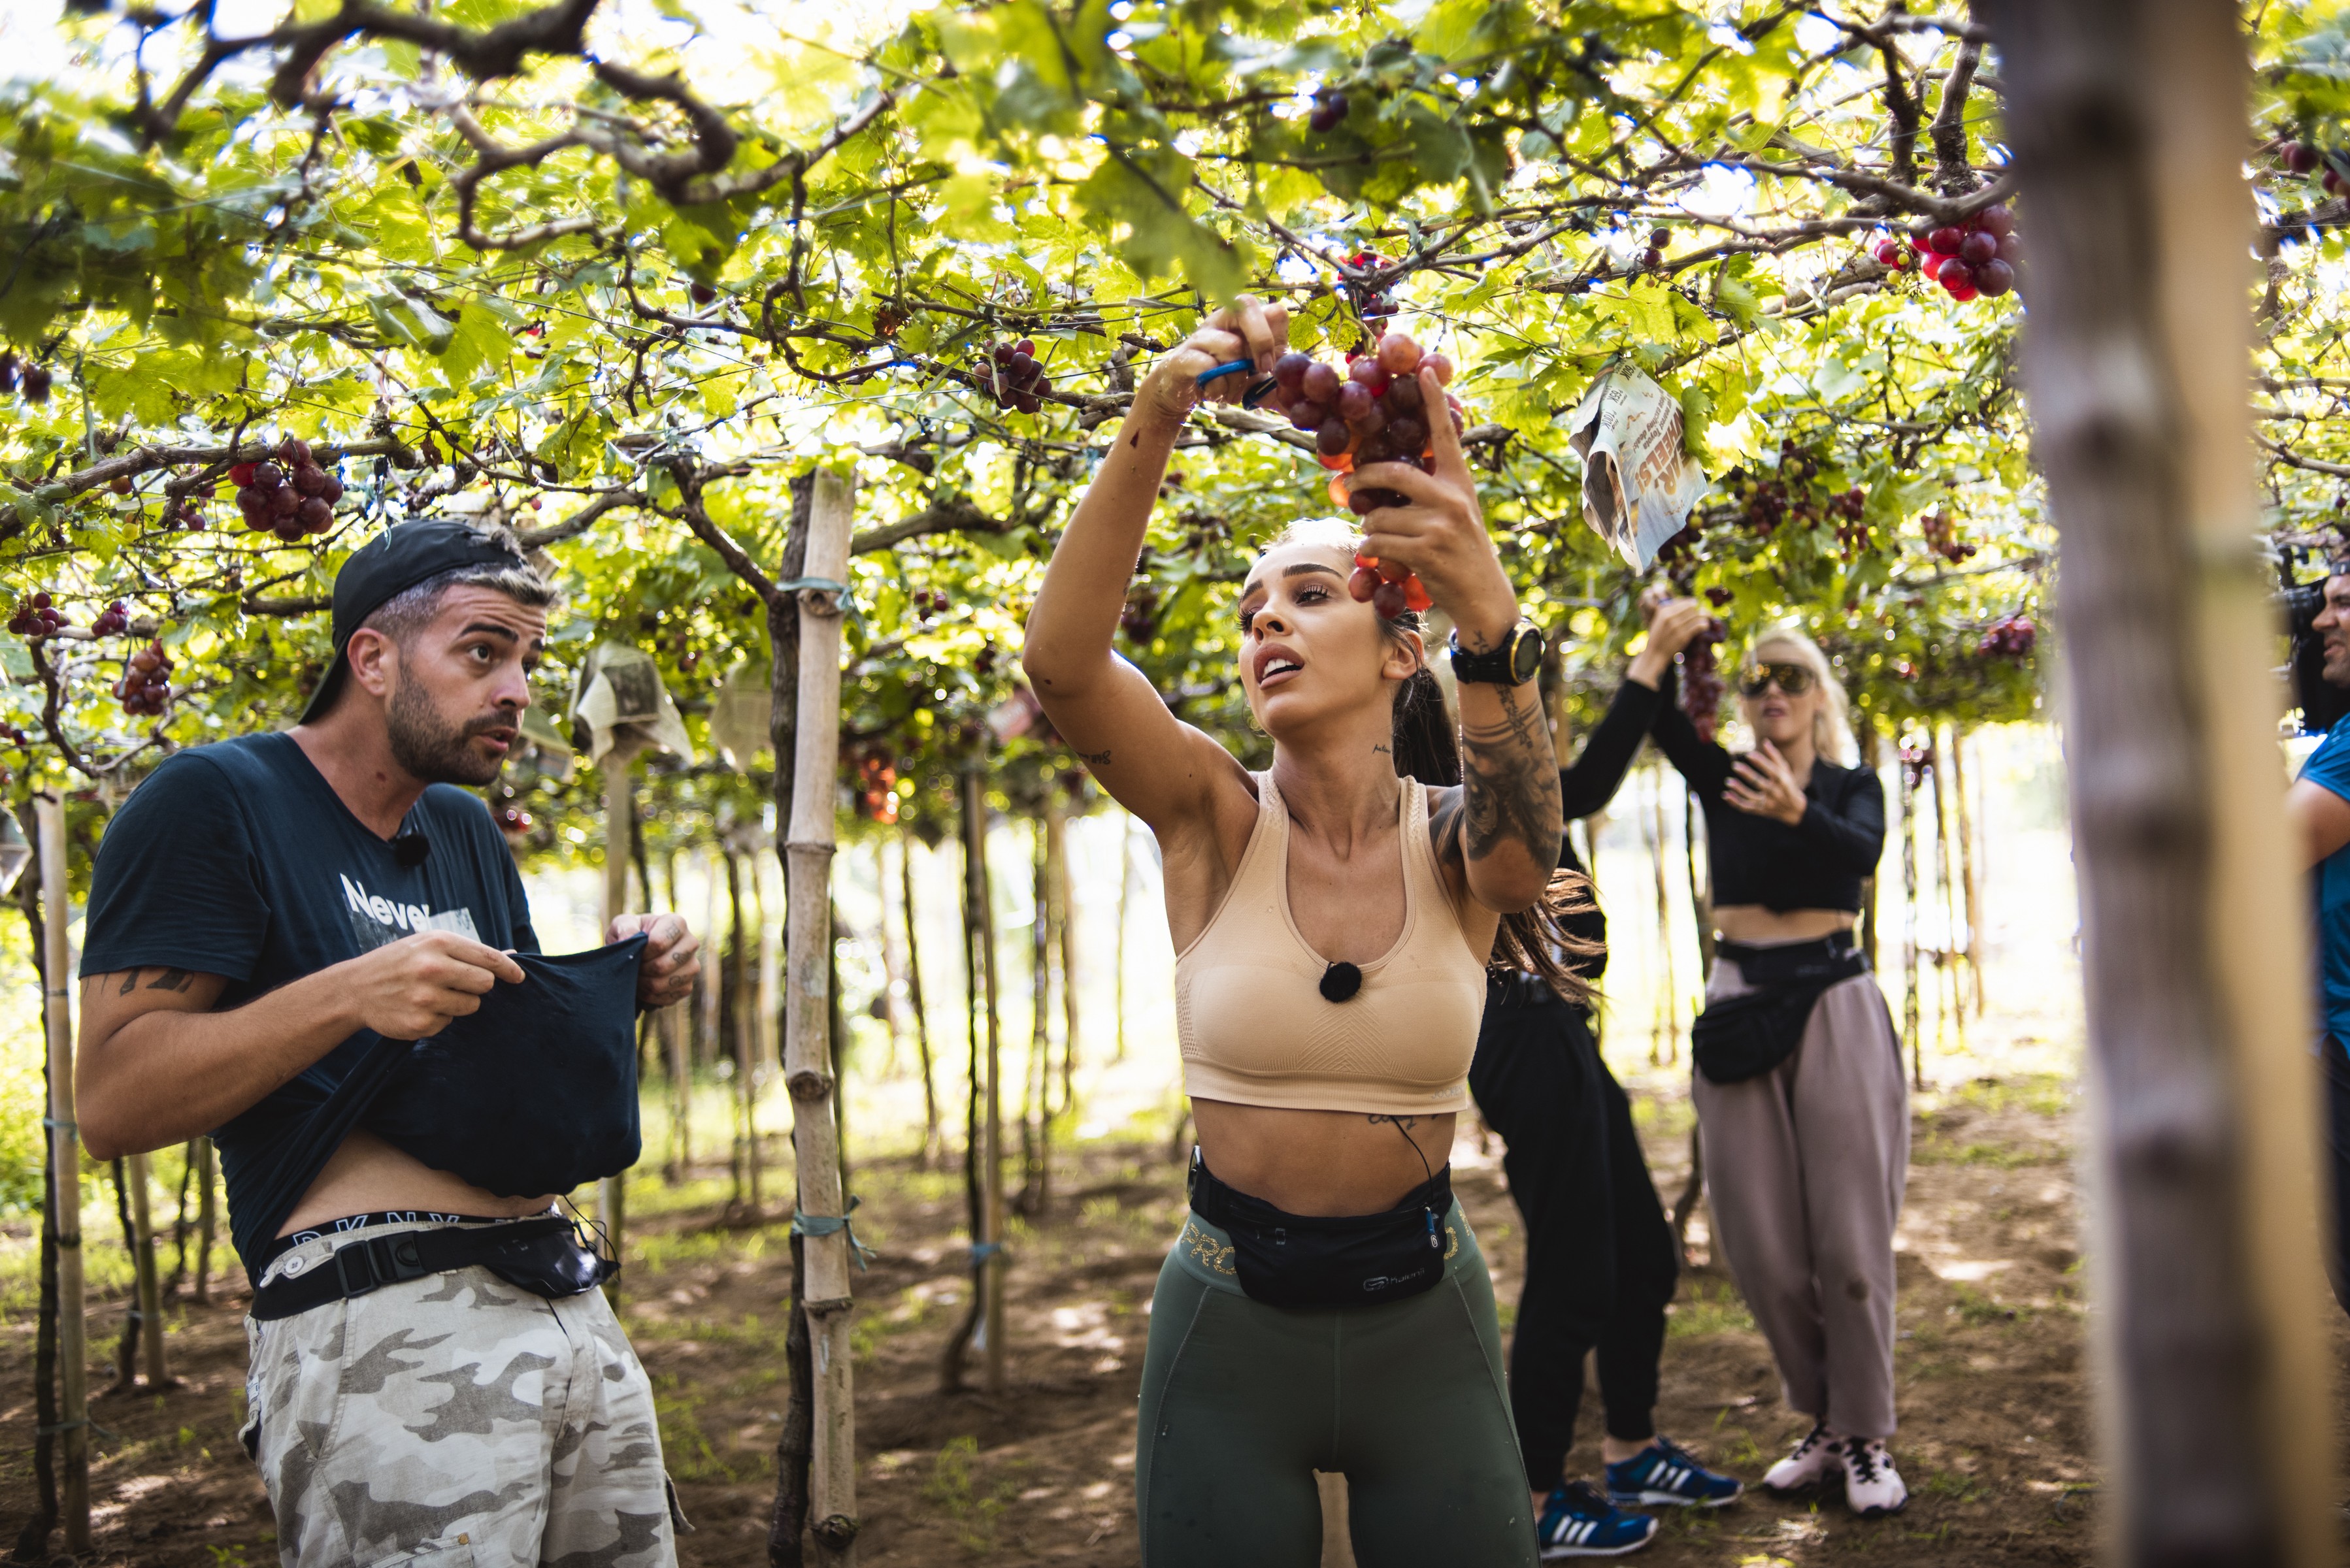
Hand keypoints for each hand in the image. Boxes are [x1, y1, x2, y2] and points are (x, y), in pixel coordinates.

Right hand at [342, 931, 526, 1040]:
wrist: (355, 988)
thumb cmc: (399, 962)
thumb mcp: (429, 944)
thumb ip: (469, 951)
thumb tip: (513, 955)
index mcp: (439, 943)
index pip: (490, 959)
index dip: (510, 970)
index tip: (519, 977)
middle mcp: (433, 969)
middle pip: (486, 984)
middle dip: (478, 985)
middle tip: (456, 983)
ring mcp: (426, 998)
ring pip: (472, 1006)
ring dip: (460, 1003)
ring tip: (433, 994)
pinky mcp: (420, 1023)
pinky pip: (449, 1023)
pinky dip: (439, 1018)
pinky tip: (418, 1008)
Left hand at [611, 912, 698, 1008]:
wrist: (640, 953)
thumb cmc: (632, 935)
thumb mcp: (623, 925)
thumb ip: (624, 928)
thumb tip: (628, 940)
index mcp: (677, 923)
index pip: (659, 943)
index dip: (641, 952)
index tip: (635, 951)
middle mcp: (690, 943)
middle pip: (663, 966)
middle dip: (642, 970)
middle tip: (634, 967)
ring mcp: (692, 967)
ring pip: (665, 984)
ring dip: (644, 984)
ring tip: (637, 977)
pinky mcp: (687, 986)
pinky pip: (668, 997)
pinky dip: (650, 996)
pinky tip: (644, 987)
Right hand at [1134, 294, 1290, 429]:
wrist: (1183, 393)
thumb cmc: (1225, 380)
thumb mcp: (1258, 385)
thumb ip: (1280, 386)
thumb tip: (1310, 397)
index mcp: (1247, 323)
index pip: (1274, 310)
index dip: (1278, 337)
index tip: (1272, 366)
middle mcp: (1223, 320)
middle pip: (1246, 303)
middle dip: (1260, 338)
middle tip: (1262, 368)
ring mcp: (1201, 335)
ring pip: (1226, 342)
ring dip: (1234, 374)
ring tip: (1231, 391)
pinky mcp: (1182, 356)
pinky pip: (1202, 364)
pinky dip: (1214, 384)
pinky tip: (1214, 393)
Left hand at [1344, 368, 1517, 646]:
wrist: (1484, 597)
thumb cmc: (1461, 553)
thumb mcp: (1457, 513)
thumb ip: (1431, 491)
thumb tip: (1384, 477)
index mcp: (1459, 482)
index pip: (1445, 435)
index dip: (1434, 401)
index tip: (1426, 369)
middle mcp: (1451, 497)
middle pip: (1392, 473)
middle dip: (1362, 478)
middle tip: (1348, 483)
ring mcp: (1438, 524)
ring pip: (1377, 515)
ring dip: (1369, 530)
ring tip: (1382, 541)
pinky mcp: (1425, 551)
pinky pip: (1376, 542)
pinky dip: (1371, 552)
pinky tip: (1383, 561)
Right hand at [1627, 597, 1710, 686]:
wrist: (1654, 654)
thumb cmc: (1658, 638)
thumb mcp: (1658, 621)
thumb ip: (1669, 612)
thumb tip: (1687, 604)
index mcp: (1663, 611)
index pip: (1684, 601)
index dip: (1692, 603)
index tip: (1696, 606)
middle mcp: (1670, 617)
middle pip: (1692, 607)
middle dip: (1699, 609)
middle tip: (1704, 613)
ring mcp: (1677, 627)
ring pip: (1697, 616)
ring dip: (1704, 616)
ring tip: (1707, 618)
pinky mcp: (1683, 636)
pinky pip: (1698, 626)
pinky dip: (1704, 625)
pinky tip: (1705, 626)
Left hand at [1724, 739, 1808, 824]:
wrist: (1794, 810)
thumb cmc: (1788, 785)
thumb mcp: (1785, 771)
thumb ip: (1775, 757)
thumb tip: (1765, 741)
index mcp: (1784, 781)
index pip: (1772, 771)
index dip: (1761, 762)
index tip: (1749, 754)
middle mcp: (1776, 793)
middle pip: (1760, 783)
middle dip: (1747, 774)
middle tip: (1735, 765)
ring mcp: (1768, 803)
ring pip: (1751, 797)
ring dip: (1739, 789)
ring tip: (1728, 781)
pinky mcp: (1761, 811)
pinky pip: (1746, 808)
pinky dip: (1735, 802)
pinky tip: (1726, 794)